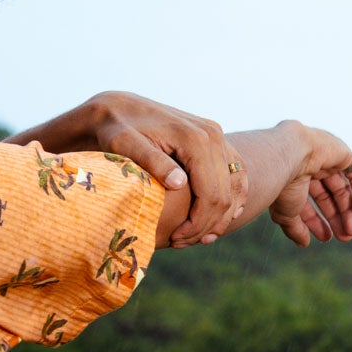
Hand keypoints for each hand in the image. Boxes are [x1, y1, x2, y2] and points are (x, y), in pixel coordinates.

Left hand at [87, 90, 248, 245]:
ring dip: (220, 217)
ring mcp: (217, 137)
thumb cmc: (116, 130)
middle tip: (181, 243)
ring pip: (234, 187)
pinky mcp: (216, 141)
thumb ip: (152, 162)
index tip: (176, 240)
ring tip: (196, 238)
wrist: (120, 108)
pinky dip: (231, 200)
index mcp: (195, 139)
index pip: (211, 194)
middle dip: (206, 226)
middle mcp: (213, 135)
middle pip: (225, 195)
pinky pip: (235, 175)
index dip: (197, 224)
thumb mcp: (125, 144)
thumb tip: (180, 183)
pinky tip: (214, 221)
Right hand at [269, 127, 351, 247]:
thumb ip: (295, 229)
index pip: (309, 203)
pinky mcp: (343, 153)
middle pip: (329, 196)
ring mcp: (328, 159)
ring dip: (350, 211)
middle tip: (346, 237)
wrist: (287, 157)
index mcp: (293, 180)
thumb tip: (304, 243)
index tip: (326, 238)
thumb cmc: (282, 185)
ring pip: (343, 188)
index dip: (317, 222)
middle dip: (337, 218)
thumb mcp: (286, 214)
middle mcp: (310, 168)